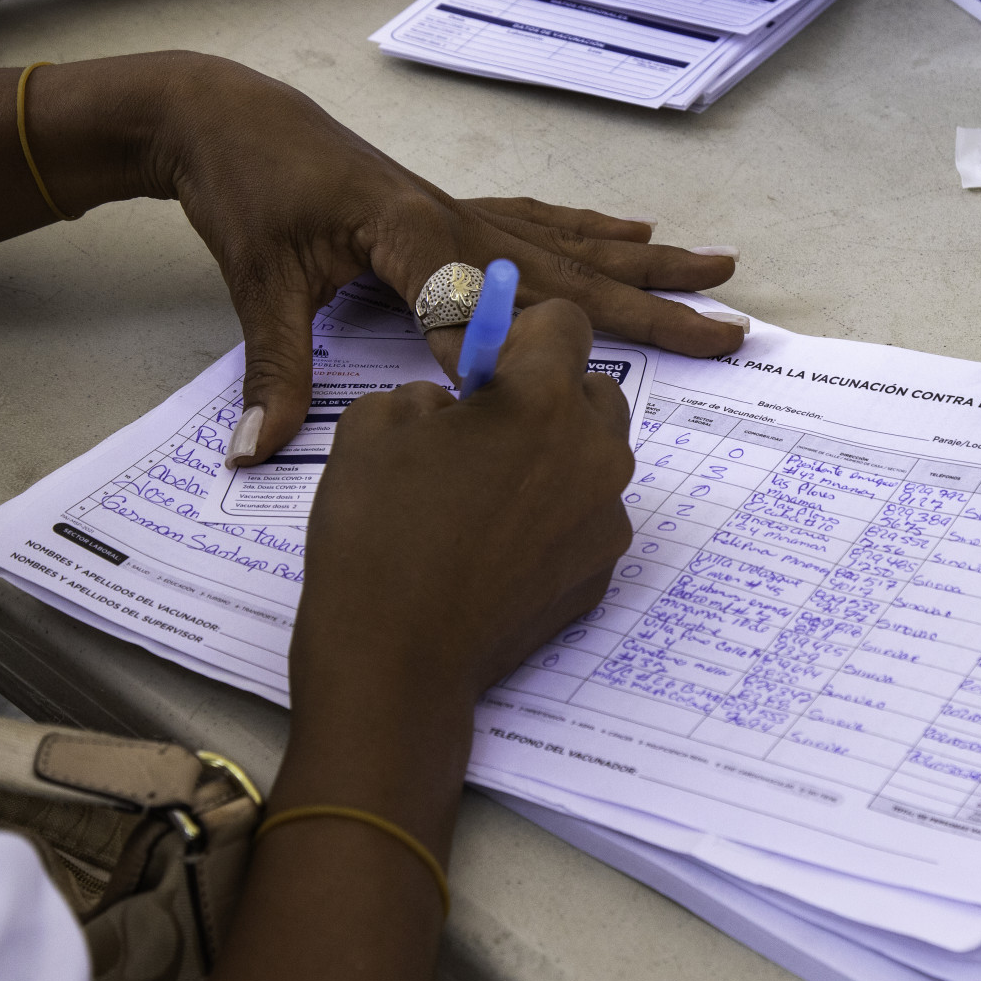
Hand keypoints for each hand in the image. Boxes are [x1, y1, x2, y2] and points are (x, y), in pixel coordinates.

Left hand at [140, 54, 741, 464]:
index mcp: (411, 231)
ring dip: (646, 265)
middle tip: (727, 329)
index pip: (471, 310)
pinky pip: (541, 223)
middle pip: (570, 274)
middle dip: (653, 308)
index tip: (519, 415)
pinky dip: (593, 232)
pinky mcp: (454, 208)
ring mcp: (463, 211)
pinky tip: (634, 232)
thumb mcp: (257, 281)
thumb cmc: (246, 188)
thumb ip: (273, 368)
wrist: (228, 114)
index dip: (489, 364)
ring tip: (716, 269)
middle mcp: (456, 218)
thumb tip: (255, 450)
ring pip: (572, 245)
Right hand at [292, 299, 633, 710]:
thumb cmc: (376, 535)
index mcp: (542, 399)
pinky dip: (555, 518)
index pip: (565, 321)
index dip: (522, 333)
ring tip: (487, 496)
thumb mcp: (373, 424)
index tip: (488, 365)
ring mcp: (607, 516)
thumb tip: (456, 405)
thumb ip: (429, 391)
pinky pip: (588, 517)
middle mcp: (594, 452)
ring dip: (555, 456)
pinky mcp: (604, 570)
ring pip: (594, 457)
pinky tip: (498, 549)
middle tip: (484, 433)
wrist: (396, 659)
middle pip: (592, 390)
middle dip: (546, 396)